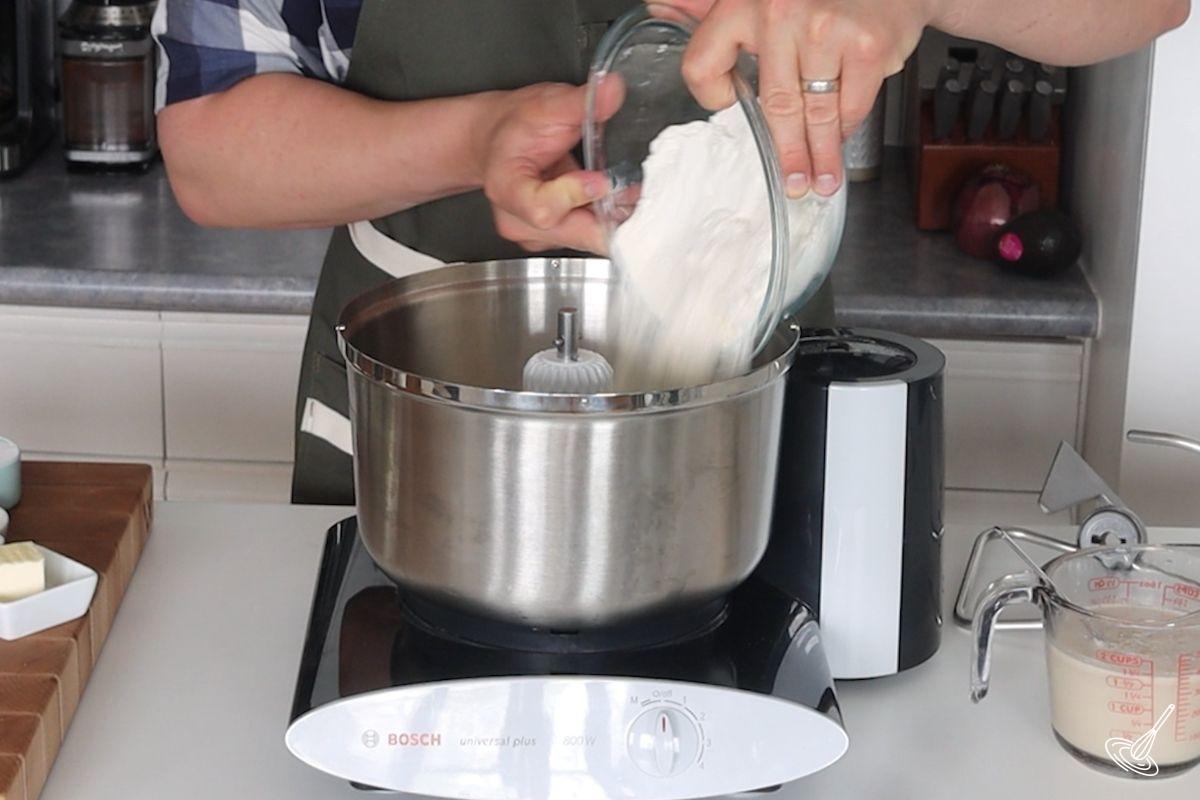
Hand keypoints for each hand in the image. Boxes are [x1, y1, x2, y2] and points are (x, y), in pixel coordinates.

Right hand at [481, 80, 622, 252]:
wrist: (500, 140)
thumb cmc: (516, 126)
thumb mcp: (548, 105)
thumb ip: (582, 102)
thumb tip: (613, 90)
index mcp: (507, 189)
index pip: (544, 210)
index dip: (578, 195)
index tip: (601, 177)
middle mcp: (518, 222)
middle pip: (576, 234)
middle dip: (609, 212)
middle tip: (631, 185)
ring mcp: (537, 236)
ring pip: (589, 240)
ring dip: (612, 216)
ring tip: (620, 185)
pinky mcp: (555, 239)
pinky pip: (590, 238)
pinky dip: (607, 219)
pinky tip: (610, 196)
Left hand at [670, 0, 932, 196]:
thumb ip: (707, 4)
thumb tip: (659, 8)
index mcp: (742, 2)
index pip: (703, 64)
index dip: (710, 94)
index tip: (726, 108)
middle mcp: (780, 14)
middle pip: (774, 105)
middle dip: (786, 154)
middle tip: (791, 185)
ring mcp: (826, 30)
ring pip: (815, 112)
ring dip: (820, 156)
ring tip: (821, 181)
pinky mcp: (867, 46)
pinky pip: (852, 104)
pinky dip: (847, 127)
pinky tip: (844, 139)